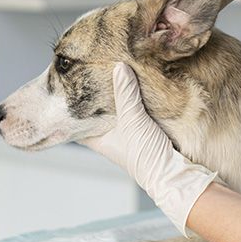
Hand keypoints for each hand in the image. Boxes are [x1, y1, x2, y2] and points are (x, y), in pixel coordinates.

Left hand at [80, 63, 216, 235]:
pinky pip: (136, 113)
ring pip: (118, 112)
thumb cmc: (145, 155)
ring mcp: (128, 135)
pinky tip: (137, 86)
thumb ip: (125, 94)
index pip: (77, 123)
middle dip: (96, 97)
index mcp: (98, 140)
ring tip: (113, 74)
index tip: (66, 89)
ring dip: (118, 98)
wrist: (174, 173)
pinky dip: (135, 101)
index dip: (70, 108)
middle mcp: (110, 138)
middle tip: (91, 73)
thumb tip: (119, 68)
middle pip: (98, 114)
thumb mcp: (132, 120)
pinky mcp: (145, 132)